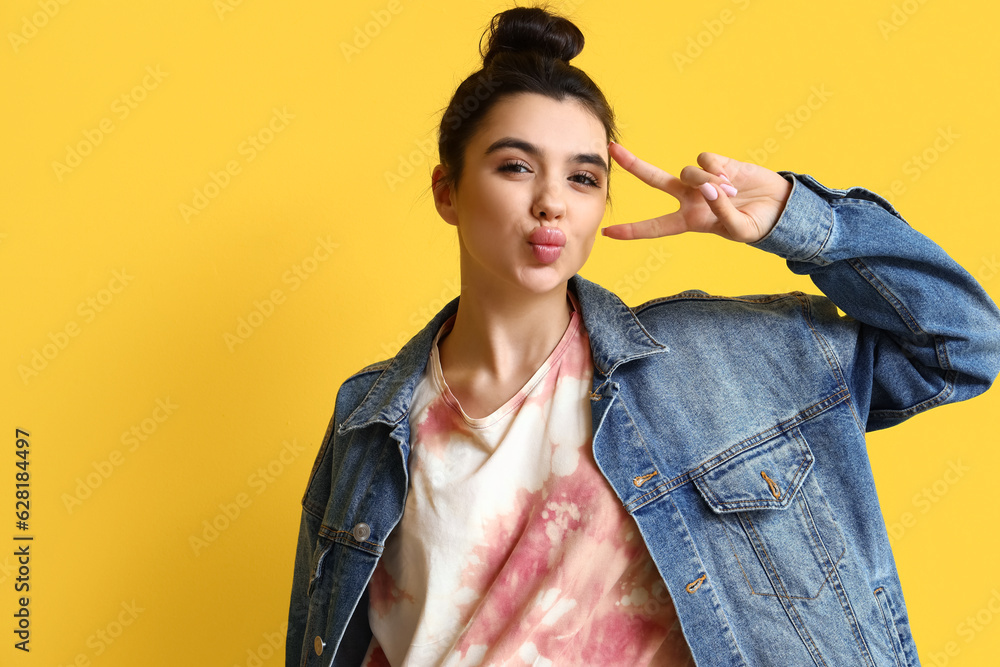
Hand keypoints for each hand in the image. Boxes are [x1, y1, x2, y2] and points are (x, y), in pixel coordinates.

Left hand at [602, 142, 792, 243]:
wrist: (780, 206)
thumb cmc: (758, 224)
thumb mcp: (740, 230)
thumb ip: (722, 214)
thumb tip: (709, 190)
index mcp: (689, 221)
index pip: (655, 227)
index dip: (632, 231)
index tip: (607, 233)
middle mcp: (689, 198)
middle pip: (654, 179)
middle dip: (633, 165)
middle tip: (612, 149)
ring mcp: (702, 178)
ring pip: (687, 171)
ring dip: (706, 182)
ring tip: (729, 194)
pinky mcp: (717, 163)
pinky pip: (704, 160)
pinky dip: (716, 170)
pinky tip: (732, 180)